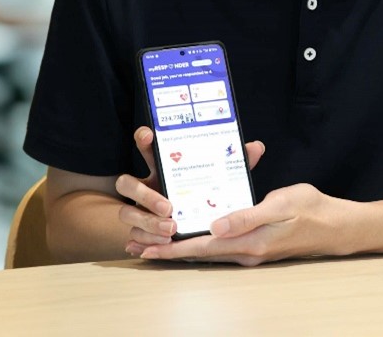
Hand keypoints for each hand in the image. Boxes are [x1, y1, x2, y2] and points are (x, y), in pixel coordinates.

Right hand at [117, 126, 265, 257]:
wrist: (192, 220)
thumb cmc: (205, 192)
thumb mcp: (220, 177)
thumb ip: (235, 162)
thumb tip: (256, 147)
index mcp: (163, 167)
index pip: (146, 146)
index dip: (143, 139)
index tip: (150, 135)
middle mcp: (145, 186)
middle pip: (127, 183)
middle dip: (144, 195)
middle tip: (170, 207)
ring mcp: (139, 209)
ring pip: (126, 213)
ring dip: (147, 222)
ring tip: (171, 231)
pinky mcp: (139, 230)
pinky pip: (131, 236)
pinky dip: (142, 241)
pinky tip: (157, 246)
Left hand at [136, 182, 353, 266]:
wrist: (337, 226)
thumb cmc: (312, 210)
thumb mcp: (281, 205)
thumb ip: (247, 216)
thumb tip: (214, 226)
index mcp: (249, 242)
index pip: (203, 246)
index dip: (173, 248)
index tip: (147, 249)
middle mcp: (247, 251)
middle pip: (199, 252)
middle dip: (169, 250)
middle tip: (139, 246)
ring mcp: (252, 251)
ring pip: (209, 250)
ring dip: (182, 247)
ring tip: (156, 243)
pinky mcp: (257, 245)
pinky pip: (222, 246)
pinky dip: (202, 242)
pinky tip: (195, 234)